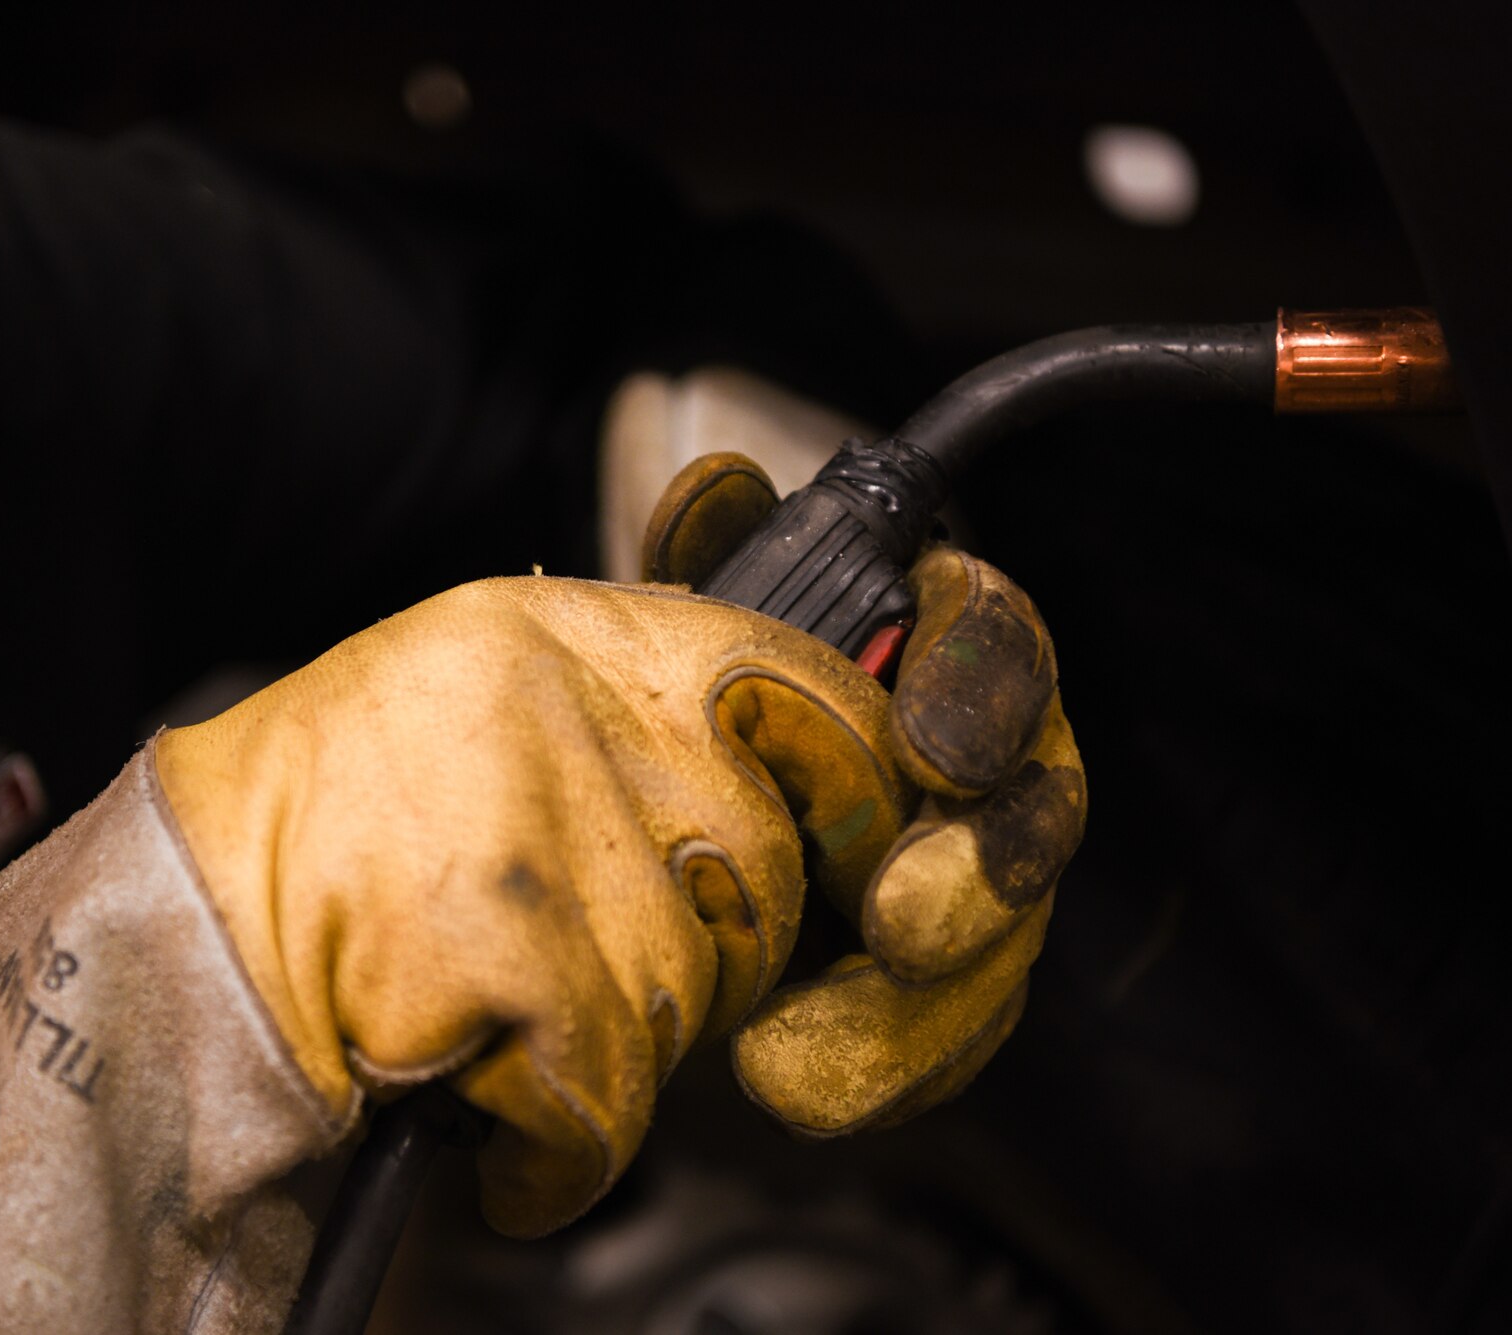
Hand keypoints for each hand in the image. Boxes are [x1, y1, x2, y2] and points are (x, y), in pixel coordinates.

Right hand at [155, 577, 915, 1236]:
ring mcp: (543, 829)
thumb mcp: (483, 703)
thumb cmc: (326, 838)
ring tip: (494, 1013)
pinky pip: (621, 1098)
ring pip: (700, 992)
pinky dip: (561, 1145)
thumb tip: (804, 761)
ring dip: (619, 1042)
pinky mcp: (519, 960)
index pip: (805, 677)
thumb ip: (638, 712)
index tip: (858, 843)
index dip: (856, 778)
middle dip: (712, 943)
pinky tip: (482, 1114)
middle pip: (763, 862)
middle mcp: (561, 703)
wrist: (174, 942)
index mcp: (561, 629)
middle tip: (596, 956)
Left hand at [643, 451, 1086, 1135]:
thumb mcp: (689, 631)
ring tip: (790, 1056)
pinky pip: (942, 1039)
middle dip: (975, 876)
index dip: (982, 685)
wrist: (653, 827)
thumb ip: (713, 564)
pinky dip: (874, 1071)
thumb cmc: (692, 708)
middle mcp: (976, 769)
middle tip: (898, 925)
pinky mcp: (936, 990)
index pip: (996, 642)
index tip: (935, 746)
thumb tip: (719, 490)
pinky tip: (794, 1086)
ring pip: (996, 949)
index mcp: (932, 651)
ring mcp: (966, 885)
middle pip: (1030, 816)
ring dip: (911, 1011)